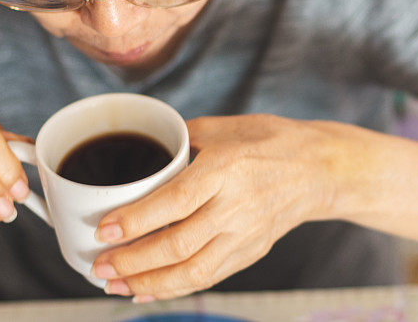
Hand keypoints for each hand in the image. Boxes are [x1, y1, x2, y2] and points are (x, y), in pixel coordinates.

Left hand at [91, 114, 338, 301]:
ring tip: (114, 286)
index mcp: (226, 169)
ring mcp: (246, 234)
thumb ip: (182, 138)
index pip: (174, 201)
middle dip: (132, 261)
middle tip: (99, 266)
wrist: (319, 169)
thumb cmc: (271, 141)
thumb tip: (142, 149)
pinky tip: (148, 290)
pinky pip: (209, 277)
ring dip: (148, 284)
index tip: (103, 230)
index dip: (135, 221)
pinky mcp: (251, 252)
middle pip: (177, 244)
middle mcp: (236, 206)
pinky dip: (175, 289)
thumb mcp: (225, 127)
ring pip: (192, 271)